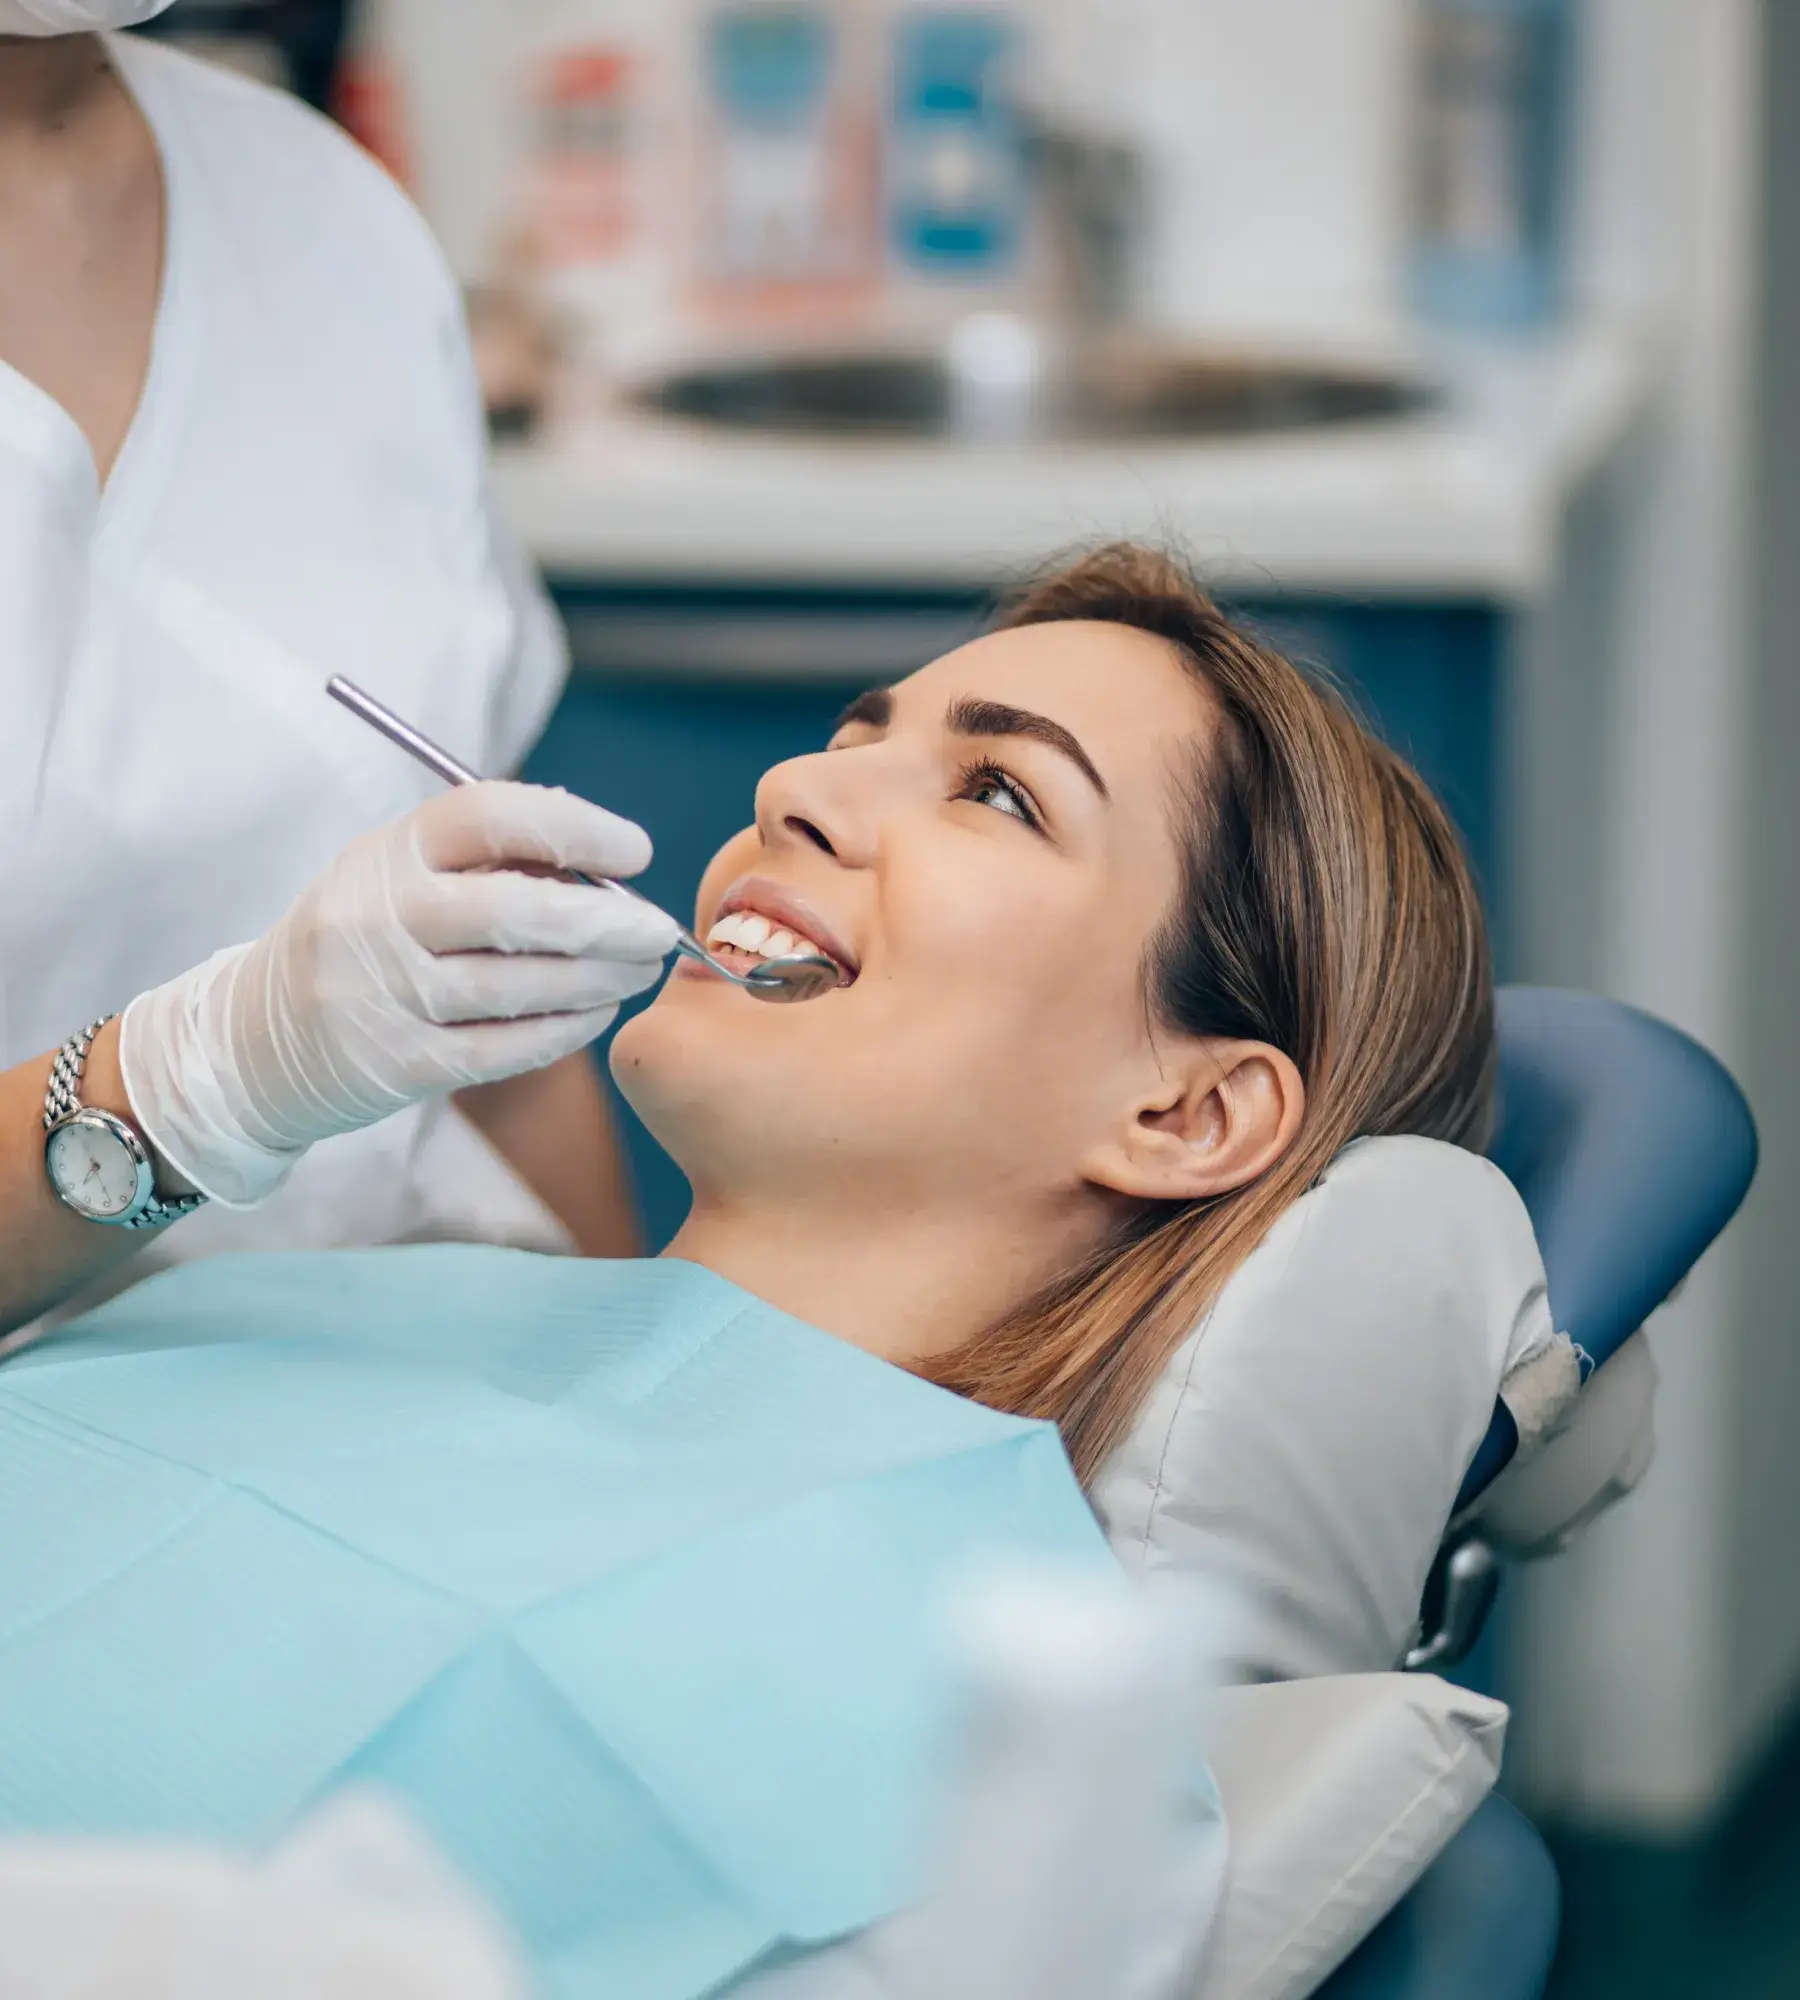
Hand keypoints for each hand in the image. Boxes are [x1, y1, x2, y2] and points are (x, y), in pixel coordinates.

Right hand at [121, 783, 678, 1204]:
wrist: (254, 1042)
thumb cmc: (364, 939)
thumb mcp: (400, 877)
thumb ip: (489, 861)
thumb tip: (608, 862)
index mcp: (387, 851)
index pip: (488, 816)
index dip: (575, 829)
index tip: (636, 850)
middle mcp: (377, 916)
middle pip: (516, 911)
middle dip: (607, 922)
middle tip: (659, 931)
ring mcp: (382, 994)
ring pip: (519, 987)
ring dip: (598, 980)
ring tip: (637, 972)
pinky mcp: (396, 1063)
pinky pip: (504, 1047)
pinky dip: (564, 1031)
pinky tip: (596, 1014)